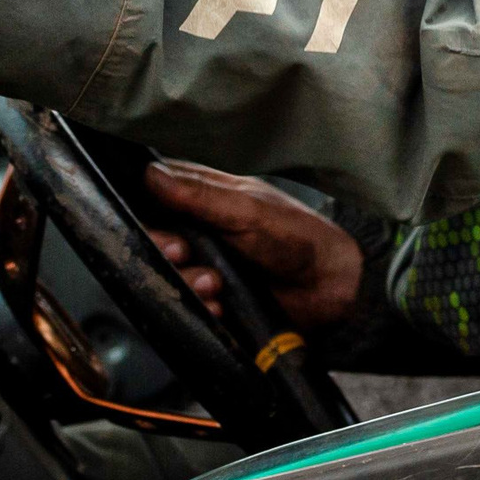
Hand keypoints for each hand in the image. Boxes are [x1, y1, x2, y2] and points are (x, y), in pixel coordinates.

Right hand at [144, 159, 362, 331]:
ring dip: (187, 281)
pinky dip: (199, 306)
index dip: (149, 209)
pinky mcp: (213, 297)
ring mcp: (206, 264)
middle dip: (166, 249)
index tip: (159, 221)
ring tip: (214, 284)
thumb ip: (199, 195)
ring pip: (169, 274)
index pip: (157, 194)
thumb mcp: (247, 209)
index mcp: (207, 196)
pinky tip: (219, 306)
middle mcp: (201, 229)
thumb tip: (150, 173)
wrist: (331, 289)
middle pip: (157, 238)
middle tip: (183, 253)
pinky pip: (188, 303)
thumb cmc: (297, 237)